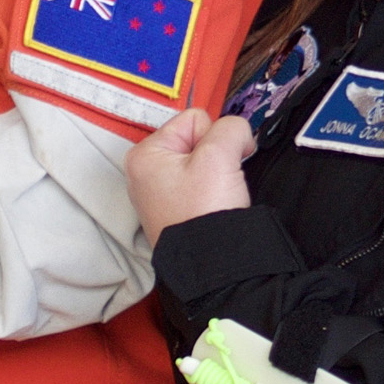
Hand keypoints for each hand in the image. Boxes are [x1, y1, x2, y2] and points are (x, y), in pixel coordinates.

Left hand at [129, 107, 254, 241]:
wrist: (213, 264)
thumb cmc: (204, 213)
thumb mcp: (220, 155)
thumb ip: (232, 128)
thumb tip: (239, 131)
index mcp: (145, 154)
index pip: (194, 119)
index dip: (215, 138)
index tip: (216, 165)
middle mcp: (146, 172)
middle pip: (197, 139)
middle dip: (216, 156)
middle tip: (216, 183)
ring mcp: (160, 192)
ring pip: (203, 161)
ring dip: (217, 174)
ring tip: (215, 196)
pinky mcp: (175, 208)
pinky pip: (202, 183)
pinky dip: (213, 190)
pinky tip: (213, 206)